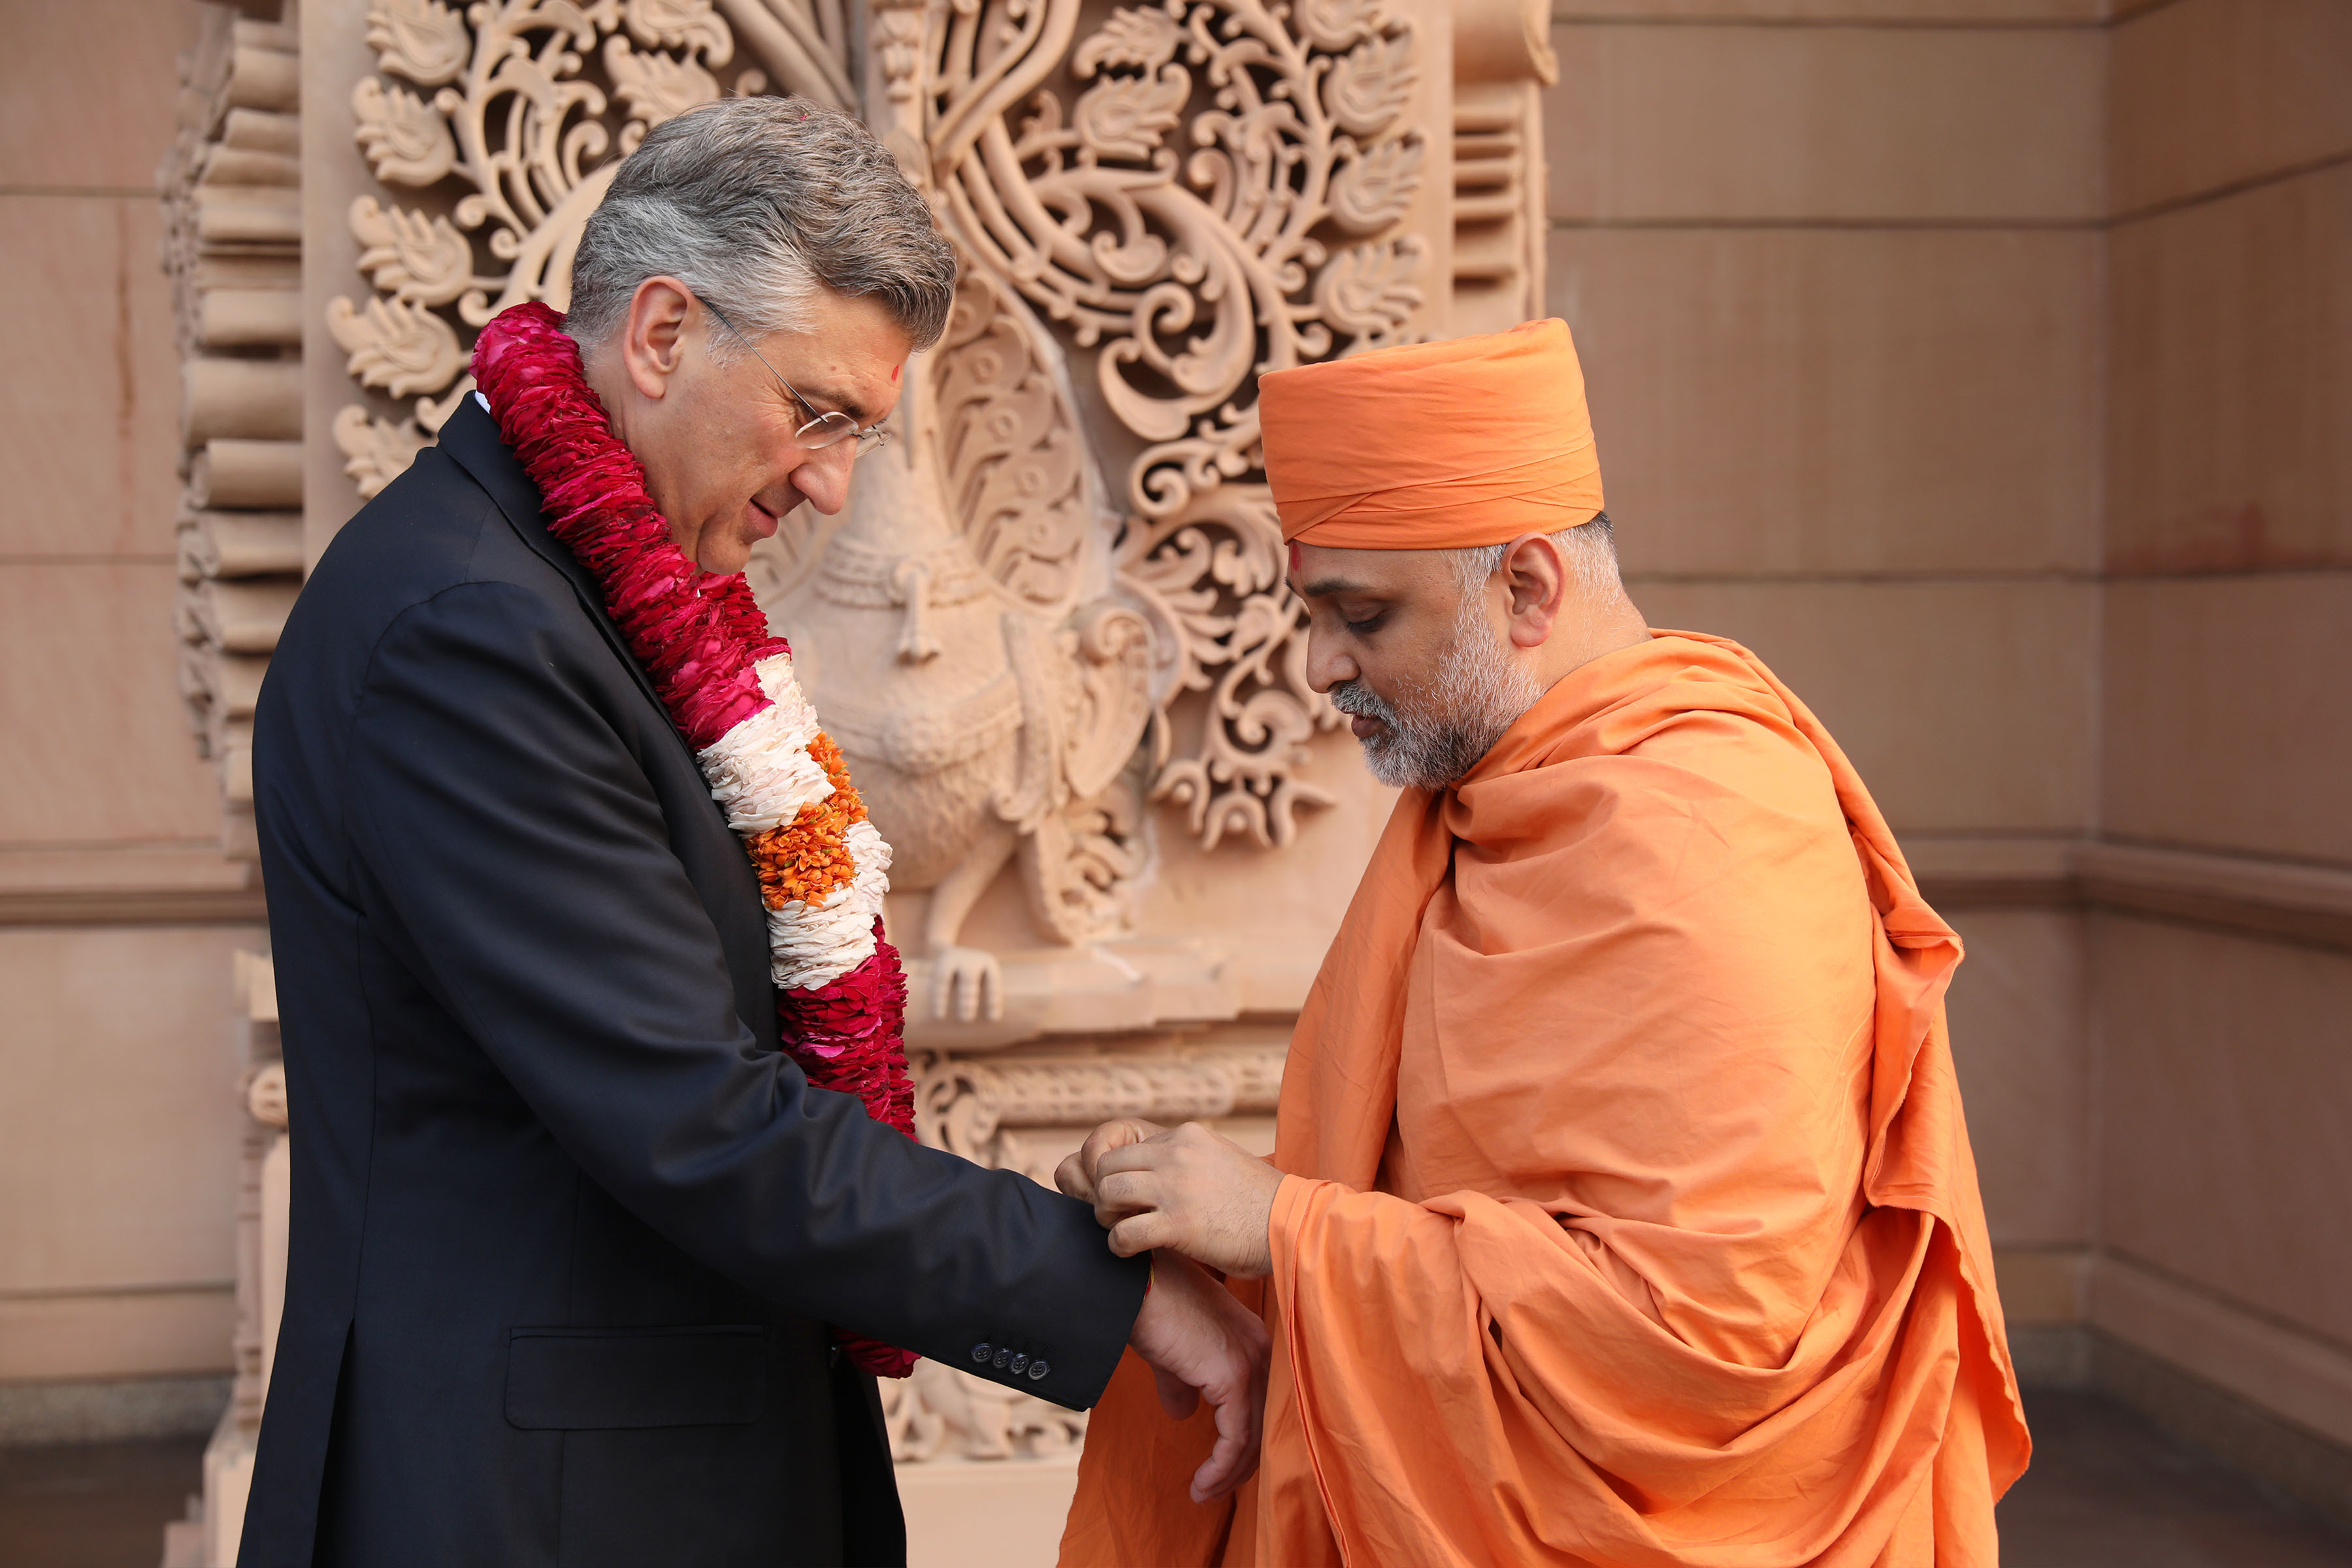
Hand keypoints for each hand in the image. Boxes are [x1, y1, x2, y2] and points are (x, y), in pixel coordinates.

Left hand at [1071, 1121, 1283, 1279]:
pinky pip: (1123, 1233)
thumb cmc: (1259, 1203)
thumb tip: (1160, 1171)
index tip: (1131, 1198)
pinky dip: (1119, 1245)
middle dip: (1106, 1193)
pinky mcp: (1178, 1224)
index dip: (1123, 1175)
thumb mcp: (1222, 1160)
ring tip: (1122, 1230)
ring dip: (1107, 1216)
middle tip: (1118, 1215)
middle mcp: (1177, 1154)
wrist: (1292, 1225)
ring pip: (1108, 1192)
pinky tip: (1133, 1252)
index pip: (1129, 1147)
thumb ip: (1189, 1159)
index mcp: (1188, 1136)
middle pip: (1109, 1165)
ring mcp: (1176, 1187)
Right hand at [1126, 1250, 1270, 1502]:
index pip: (1260, 1401)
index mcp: (1251, 1339)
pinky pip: (1236, 1439)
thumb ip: (1183, 1381)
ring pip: (1252, 1437)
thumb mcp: (1172, 1352)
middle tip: (1211, 1488)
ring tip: (1203, 1493)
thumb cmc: (1148, 1306)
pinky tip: (1201, 1485)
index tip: (1220, 1466)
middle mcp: (1260, 1349)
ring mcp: (1250, 1361)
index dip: (1243, 1439)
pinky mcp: (1232, 1376)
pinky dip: (1221, 1469)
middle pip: (1263, 1422)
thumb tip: (1182, 1412)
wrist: (1133, 1284)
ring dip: (1227, 1474)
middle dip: (1239, 1464)